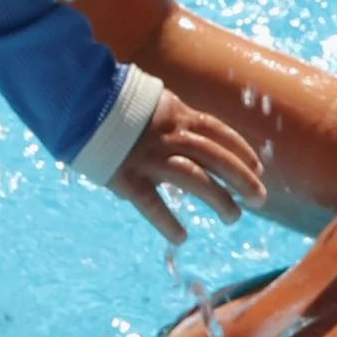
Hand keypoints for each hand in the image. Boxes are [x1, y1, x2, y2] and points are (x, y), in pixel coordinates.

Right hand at [109, 89, 267, 245]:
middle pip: (216, 157)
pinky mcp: (127, 177)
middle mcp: (168, 135)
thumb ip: (170, 119)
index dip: (241, 150)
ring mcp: (149, 157)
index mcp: (175, 114)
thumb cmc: (110, 102)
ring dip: (219, 199)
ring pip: (195, 180)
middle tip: (260, 199)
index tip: (258, 168)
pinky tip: (182, 236)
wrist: (76, 100)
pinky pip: (152, 204)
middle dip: (242, 179)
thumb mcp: (149, 101)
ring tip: (234, 217)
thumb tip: (188, 133)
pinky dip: (168, 222)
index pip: (218, 132)